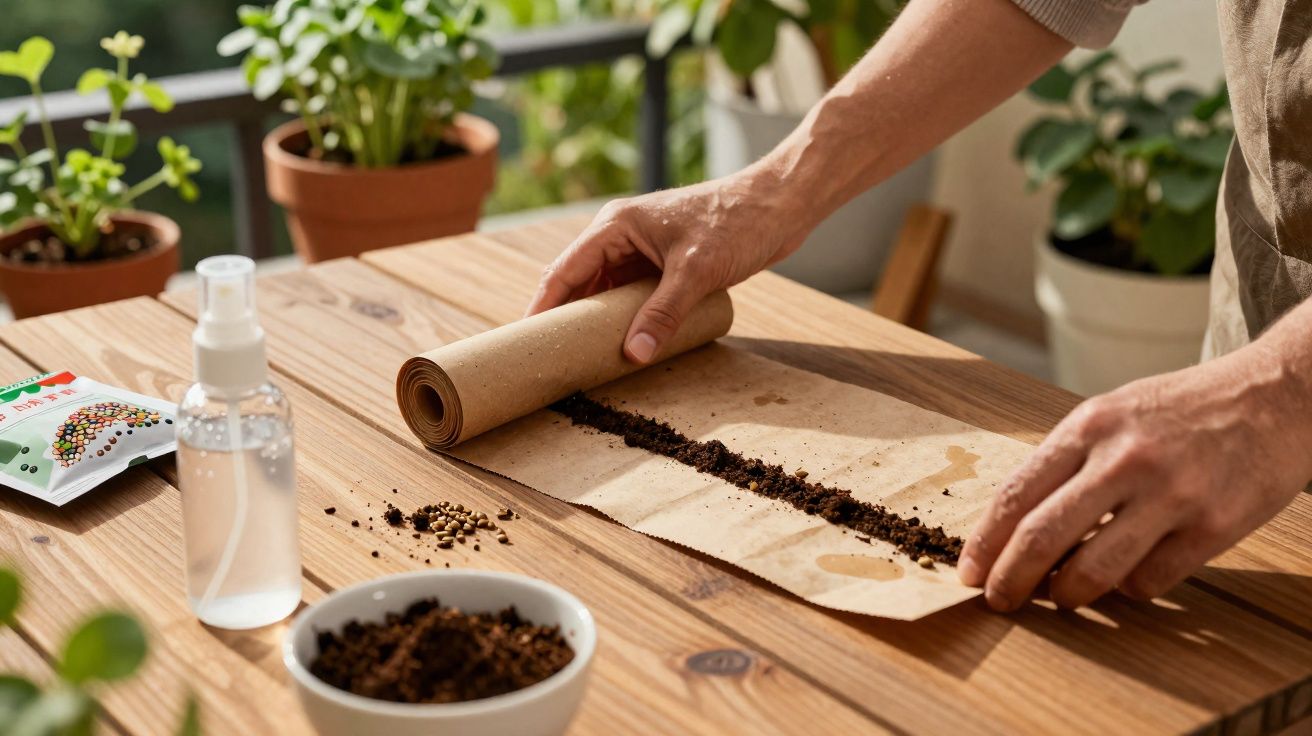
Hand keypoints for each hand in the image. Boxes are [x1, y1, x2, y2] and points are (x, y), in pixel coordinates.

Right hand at [525, 172, 811, 362]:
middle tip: (550, 358)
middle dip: (566, 318)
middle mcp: (621, 235)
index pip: (565, 270)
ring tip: (581, 358)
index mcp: (615, 225)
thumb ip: (663, 313)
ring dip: (597, 321)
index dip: (543, 306)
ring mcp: (642, 249)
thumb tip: (634, 353)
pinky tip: (622, 343)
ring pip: (606, 292)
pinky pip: (631, 295)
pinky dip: (624, 317)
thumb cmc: (737, 224)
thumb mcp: (697, 271)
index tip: (527, 340)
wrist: (779, 205)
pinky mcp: (663, 263)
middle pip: (579, 283)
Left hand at [957, 347, 1311, 610]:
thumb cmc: (1182, 409)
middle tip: (998, 600)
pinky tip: (1129, 575)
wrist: (1276, 394)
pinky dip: (1129, 588)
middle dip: (1010, 579)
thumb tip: (1016, 528)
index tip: (969, 571)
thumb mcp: (1112, 414)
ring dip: (1066, 595)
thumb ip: (1067, 463)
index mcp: (1090, 425)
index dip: (985, 541)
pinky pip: (1150, 580)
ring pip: (1094, 570)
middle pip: (1043, 536)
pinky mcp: (1214, 526)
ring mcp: (1172, 494)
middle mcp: (1125, 458)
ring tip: (1060, 597)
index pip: (1017, 493)